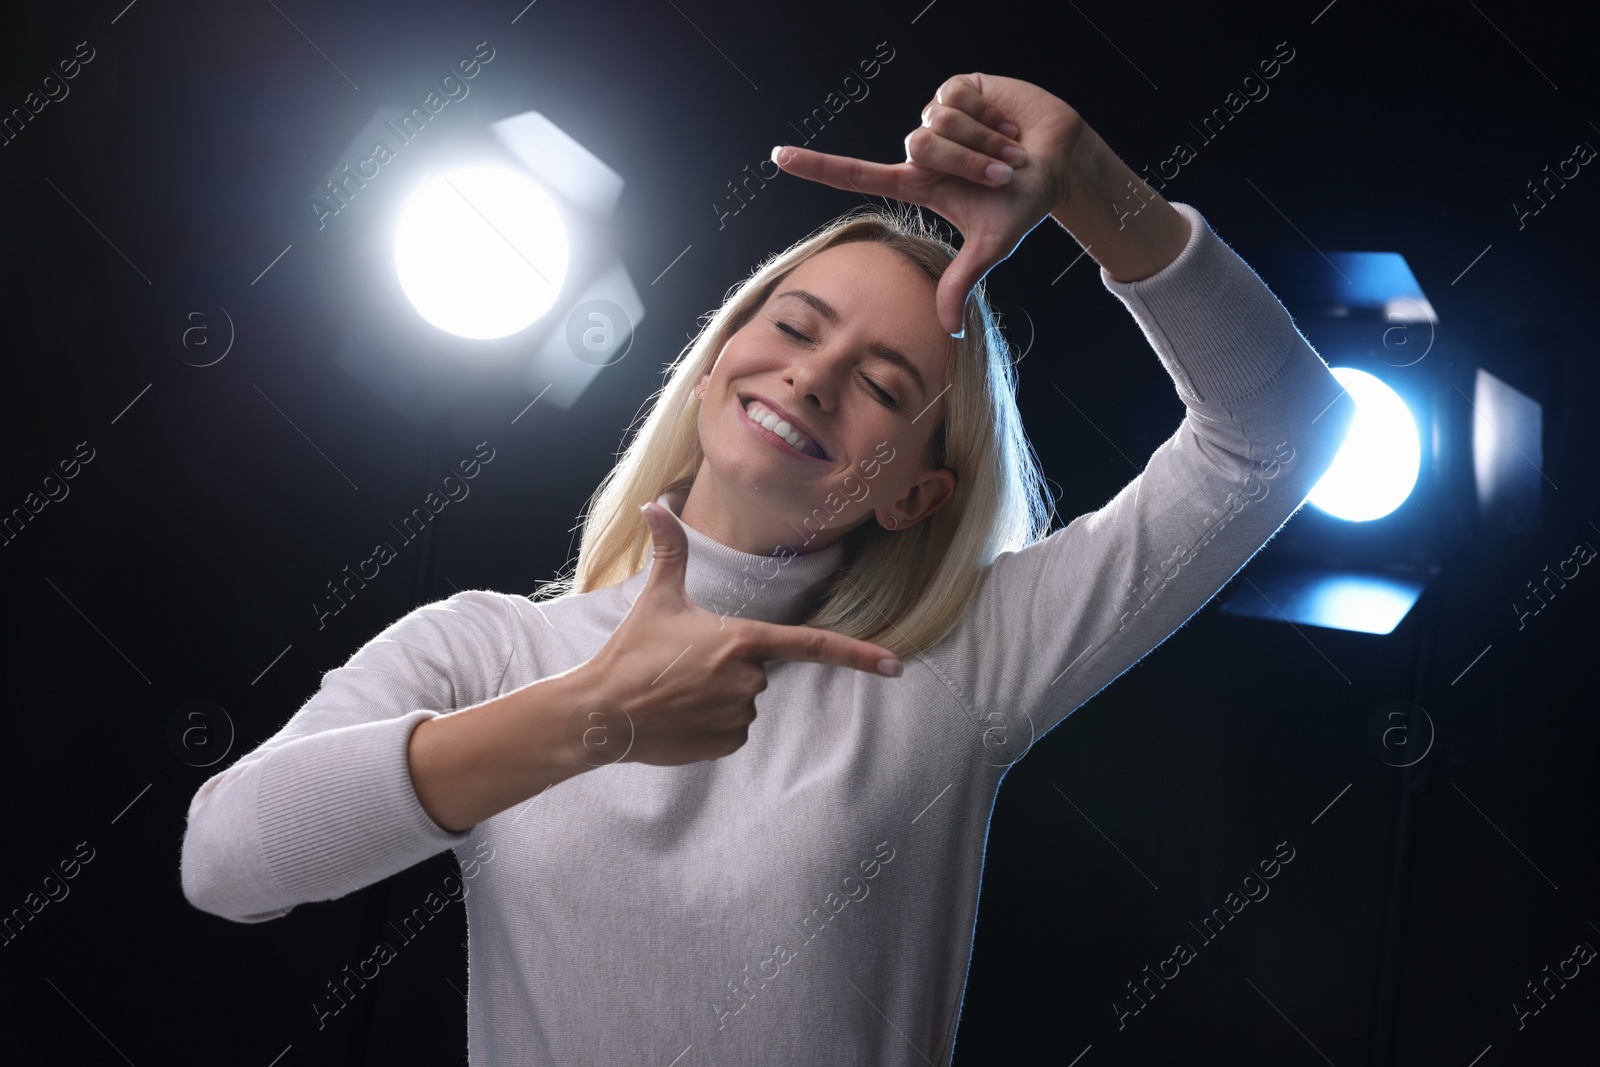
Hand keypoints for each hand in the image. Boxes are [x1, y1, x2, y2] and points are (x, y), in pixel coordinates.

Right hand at [578, 502, 902, 766]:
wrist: (602, 712)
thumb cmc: (632, 651)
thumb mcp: (657, 598)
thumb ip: (670, 550)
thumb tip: (657, 503)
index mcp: (742, 640)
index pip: (813, 645)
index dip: (859, 655)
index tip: (896, 666)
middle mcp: (749, 680)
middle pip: (758, 671)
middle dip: (728, 668)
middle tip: (683, 666)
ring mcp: (739, 716)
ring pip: (744, 703)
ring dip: (717, 697)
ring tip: (676, 692)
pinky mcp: (725, 744)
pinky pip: (731, 731)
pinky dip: (709, 725)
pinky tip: (679, 717)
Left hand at [772, 73, 1100, 334]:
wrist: (1061, 162)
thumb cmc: (1023, 204)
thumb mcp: (992, 246)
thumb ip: (963, 282)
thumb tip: (948, 330)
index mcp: (917, 185)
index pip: (855, 174)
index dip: (817, 166)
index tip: (778, 157)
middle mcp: (919, 151)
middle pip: (917, 145)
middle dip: (966, 161)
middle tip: (1001, 171)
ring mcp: (936, 117)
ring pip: (937, 121)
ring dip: (981, 140)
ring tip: (1007, 148)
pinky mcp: (957, 89)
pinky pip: (956, 97)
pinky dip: (989, 114)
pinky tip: (1004, 122)